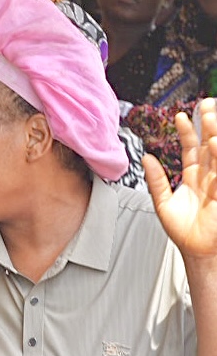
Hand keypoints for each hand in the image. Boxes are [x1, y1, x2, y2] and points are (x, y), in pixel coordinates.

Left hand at [145, 99, 216, 258]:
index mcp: (192, 176)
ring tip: (211, 121)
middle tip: (207, 105)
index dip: (187, 131)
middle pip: (210, 146)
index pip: (191, 148)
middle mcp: (208, 176)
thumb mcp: (162, 201)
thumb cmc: (181, 229)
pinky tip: (216, 146)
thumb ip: (155, 179)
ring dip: (216, 139)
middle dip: (209, 125)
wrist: (195, 250)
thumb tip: (146, 157)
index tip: (181, 115)